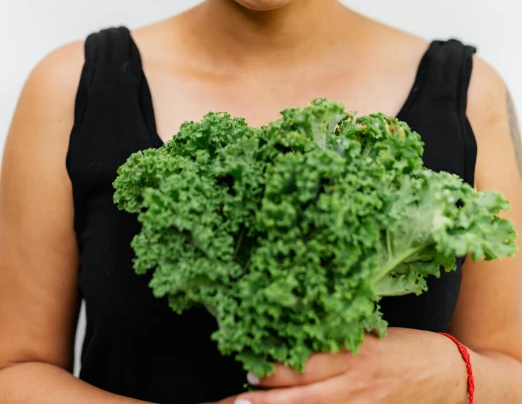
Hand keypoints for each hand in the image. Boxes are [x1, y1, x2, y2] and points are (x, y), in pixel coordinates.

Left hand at [236, 328, 468, 403]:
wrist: (452, 376)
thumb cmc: (412, 347)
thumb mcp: (376, 332)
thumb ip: (344, 334)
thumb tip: (307, 329)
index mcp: (356, 352)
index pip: (308, 360)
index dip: (278, 366)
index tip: (253, 363)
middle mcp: (356, 382)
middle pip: (304, 392)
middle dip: (270, 395)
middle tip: (240, 395)